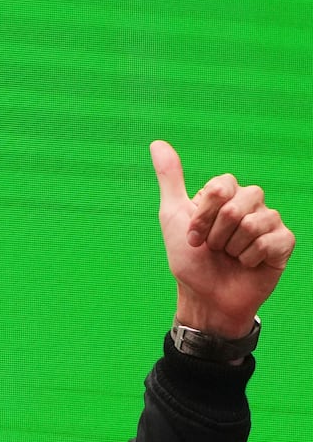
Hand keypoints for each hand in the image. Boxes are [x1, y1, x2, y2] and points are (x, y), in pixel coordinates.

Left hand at [150, 140, 294, 338]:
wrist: (204, 297)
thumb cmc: (189, 260)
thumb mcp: (173, 217)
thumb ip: (170, 179)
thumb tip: (157, 143)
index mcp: (226, 195)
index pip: (221, 186)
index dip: (203, 215)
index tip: (194, 235)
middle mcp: (250, 204)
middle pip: (239, 203)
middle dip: (217, 233)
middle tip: (212, 249)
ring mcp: (269, 222)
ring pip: (255, 222)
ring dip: (233, 248)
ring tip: (229, 257)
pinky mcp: (283, 242)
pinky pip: (272, 240)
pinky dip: (251, 258)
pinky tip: (247, 264)